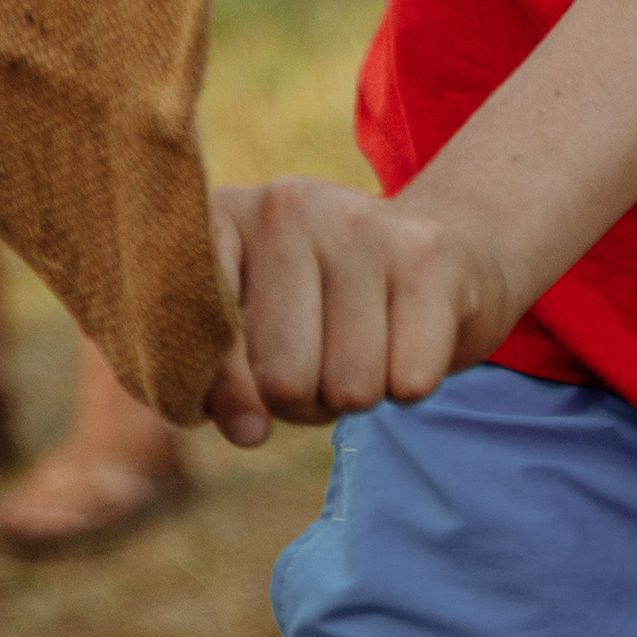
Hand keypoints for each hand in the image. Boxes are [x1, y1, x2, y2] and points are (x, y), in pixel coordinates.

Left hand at [202, 175, 524, 445]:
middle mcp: (285, 206)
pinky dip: (410, 386)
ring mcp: (359, 221)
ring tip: (361, 349)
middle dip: (304, 403)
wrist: (435, 256)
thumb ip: (219, 383)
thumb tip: (249, 431)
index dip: (226, 391)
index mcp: (223, 220)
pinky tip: (407, 338)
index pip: (200, 329)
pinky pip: (410, 381)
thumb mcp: (250, 336)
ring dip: (358, 396)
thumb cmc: (318, 312)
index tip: (247, 420)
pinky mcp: (427, 252)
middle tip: (319, 369)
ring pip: (351, 387)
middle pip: (283, 378)